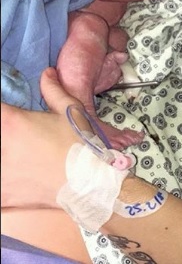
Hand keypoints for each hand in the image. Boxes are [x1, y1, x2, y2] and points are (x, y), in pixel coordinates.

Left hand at [0, 68, 82, 208]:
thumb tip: (48, 73)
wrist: (88, 182)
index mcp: (10, 122)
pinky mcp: (1, 193)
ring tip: (13, 157)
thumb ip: (54, 90)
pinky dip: (4, 180)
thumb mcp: (71, 112)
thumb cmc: (79, 145)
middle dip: (2, 132)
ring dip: (2, 156)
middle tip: (16, 139)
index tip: (5, 115)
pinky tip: (13, 176)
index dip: (1, 112)